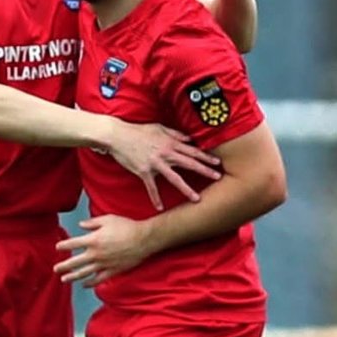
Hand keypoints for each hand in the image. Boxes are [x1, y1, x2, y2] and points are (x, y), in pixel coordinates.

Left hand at [55, 216, 151, 286]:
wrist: (144, 239)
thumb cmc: (126, 227)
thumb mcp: (108, 219)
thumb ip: (92, 222)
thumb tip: (81, 225)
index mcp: (93, 240)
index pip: (72, 244)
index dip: (63, 246)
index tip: (58, 247)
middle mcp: (96, 254)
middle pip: (75, 262)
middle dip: (63, 266)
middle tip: (56, 269)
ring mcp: (104, 264)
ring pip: (84, 273)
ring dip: (73, 277)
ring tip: (64, 279)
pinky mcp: (113, 271)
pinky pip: (98, 279)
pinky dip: (90, 283)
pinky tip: (84, 285)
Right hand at [106, 122, 221, 210]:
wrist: (118, 135)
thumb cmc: (138, 131)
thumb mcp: (159, 128)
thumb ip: (175, 134)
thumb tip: (190, 139)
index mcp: (170, 143)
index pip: (192, 150)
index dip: (206, 156)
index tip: (218, 162)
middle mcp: (166, 153)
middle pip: (189, 163)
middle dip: (204, 170)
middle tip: (218, 177)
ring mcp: (155, 163)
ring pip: (174, 178)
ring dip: (186, 189)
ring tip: (196, 199)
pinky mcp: (144, 171)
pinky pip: (151, 187)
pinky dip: (155, 198)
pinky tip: (160, 208)